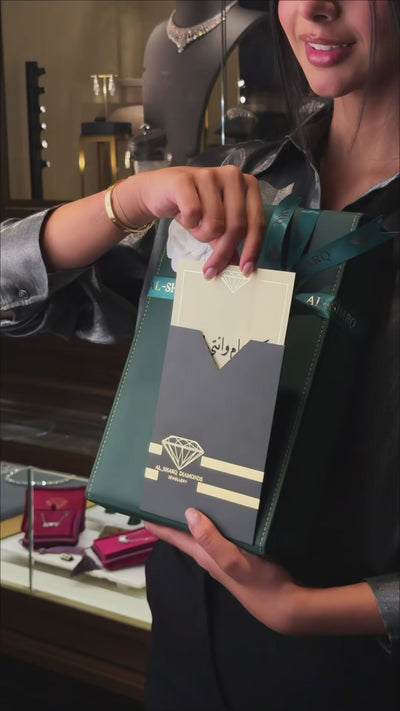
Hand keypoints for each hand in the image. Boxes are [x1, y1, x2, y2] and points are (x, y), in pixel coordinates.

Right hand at [118, 166, 265, 277]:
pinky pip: (193, 213)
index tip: (245, 271)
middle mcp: (233, 175)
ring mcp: (209, 175)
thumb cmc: (193, 207)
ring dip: (202, 234)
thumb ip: (229, 242)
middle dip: (223, 253)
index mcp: (248, 185)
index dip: (252, 249)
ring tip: (195, 226)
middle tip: (211, 270)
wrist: (159, 191)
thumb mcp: (215, 225)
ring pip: (215, 223)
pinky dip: (189, 223)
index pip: (256, 222)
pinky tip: (184, 216)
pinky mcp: (185, 179)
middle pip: (236, 226)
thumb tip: (239, 266)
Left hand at [145, 509, 386, 637]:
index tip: (143, 504)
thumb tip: (189, 513)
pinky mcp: (243, 550)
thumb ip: (211, 539)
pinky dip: (222, 514)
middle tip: (171, 482)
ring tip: (197, 486)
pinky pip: (226, 527)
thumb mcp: (232, 560)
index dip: (158, 522)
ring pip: (207, 526)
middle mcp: (212, 553)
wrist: (287, 605)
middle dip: (177, 509)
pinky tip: (229, 503)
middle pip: (188, 529)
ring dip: (201, 509)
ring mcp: (228, 552)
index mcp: (205, 554)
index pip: (175, 536)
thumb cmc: (258, 583)